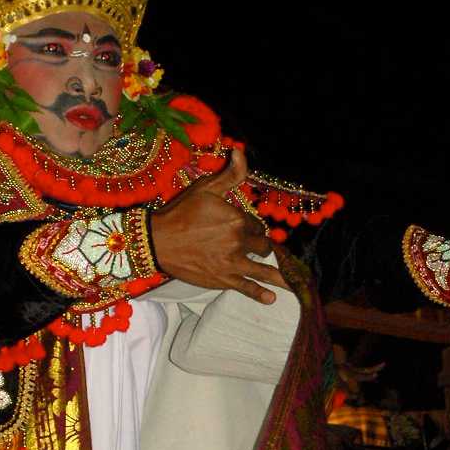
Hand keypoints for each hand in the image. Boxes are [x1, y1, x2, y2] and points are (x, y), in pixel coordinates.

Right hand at [150, 149, 288, 303]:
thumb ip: (229, 174)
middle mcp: (239, 242)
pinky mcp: (223, 279)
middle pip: (262, 246)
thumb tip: (240, 151)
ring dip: (278, 276)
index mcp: (237, 220)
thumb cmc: (180, 213)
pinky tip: (271, 298)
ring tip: (291, 284)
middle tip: (262, 250)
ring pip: (262, 269)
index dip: (253, 227)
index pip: (256, 226)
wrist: (158, 241)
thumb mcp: (205, 188)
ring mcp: (233, 263)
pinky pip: (247, 287)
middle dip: (262, 247)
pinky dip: (260, 294)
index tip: (247, 229)